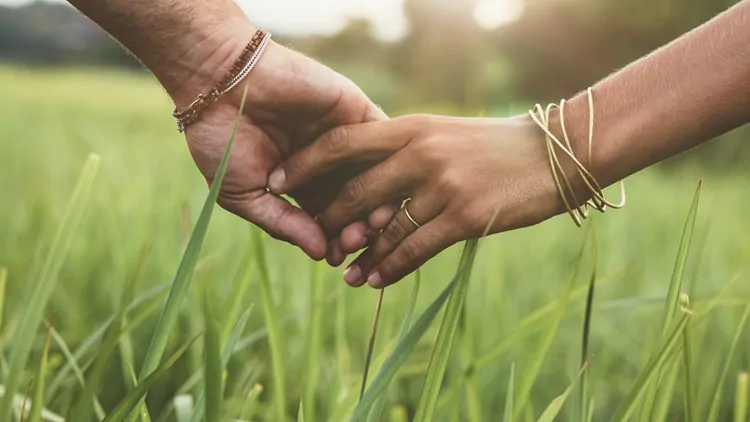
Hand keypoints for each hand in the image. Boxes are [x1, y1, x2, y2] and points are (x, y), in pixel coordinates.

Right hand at [172, 34, 395, 260]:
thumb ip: (283, 224)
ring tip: (372, 221)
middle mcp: (328, 165)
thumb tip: (320, 254)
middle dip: (358, 226)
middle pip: (356, 203)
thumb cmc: (221, 140)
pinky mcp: (354, 111)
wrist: (218, 82)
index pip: (329, 221)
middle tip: (355, 240)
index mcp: (302, 186)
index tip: (335, 257)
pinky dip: (386, 162)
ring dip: (377, 199)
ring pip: (374, 175)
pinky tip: (383, 184)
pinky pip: (382, 139)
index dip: (334, 240)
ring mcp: (344, 138)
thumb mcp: (245, 194)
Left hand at [269, 114, 572, 286]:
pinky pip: (415, 249)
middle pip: (355, 193)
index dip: (304, 164)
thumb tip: (365, 182)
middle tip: (318, 243)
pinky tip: (376, 281)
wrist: (553, 154)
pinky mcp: (464, 217)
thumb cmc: (493, 146)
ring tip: (344, 275)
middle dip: (330, 222)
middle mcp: (420, 153)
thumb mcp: (443, 134)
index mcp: (411, 127)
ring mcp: (442, 185)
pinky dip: (391, 268)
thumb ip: (404, 150)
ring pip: (384, 229)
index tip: (277, 181)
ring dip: (361, 256)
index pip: (342, 142)